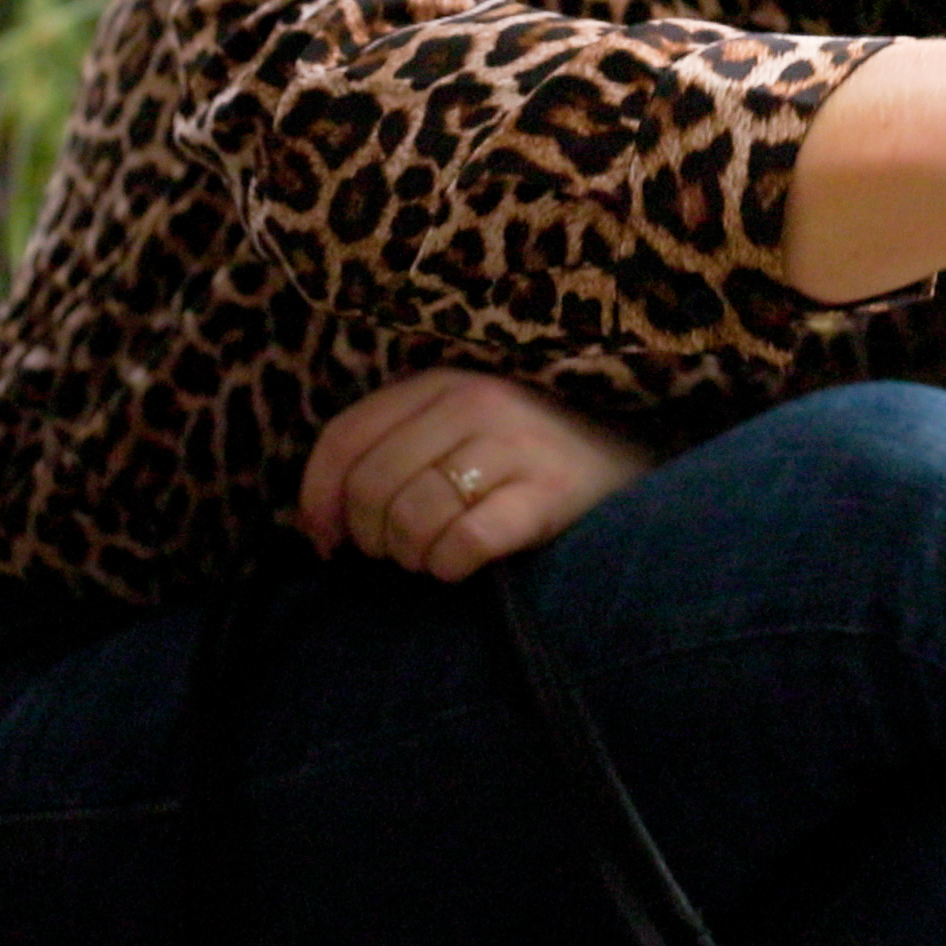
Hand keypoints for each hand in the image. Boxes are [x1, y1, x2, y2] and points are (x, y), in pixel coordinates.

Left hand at [294, 368, 656, 582]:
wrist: (634, 455)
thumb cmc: (529, 450)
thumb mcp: (458, 427)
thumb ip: (389, 453)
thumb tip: (311, 526)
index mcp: (440, 380)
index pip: (344, 438)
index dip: (317, 499)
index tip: (324, 540)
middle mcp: (474, 402)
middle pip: (372, 486)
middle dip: (370, 537)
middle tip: (397, 551)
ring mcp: (514, 445)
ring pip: (412, 517)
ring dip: (412, 555)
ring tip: (434, 556)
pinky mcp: (548, 493)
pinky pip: (464, 542)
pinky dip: (450, 565)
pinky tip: (463, 564)